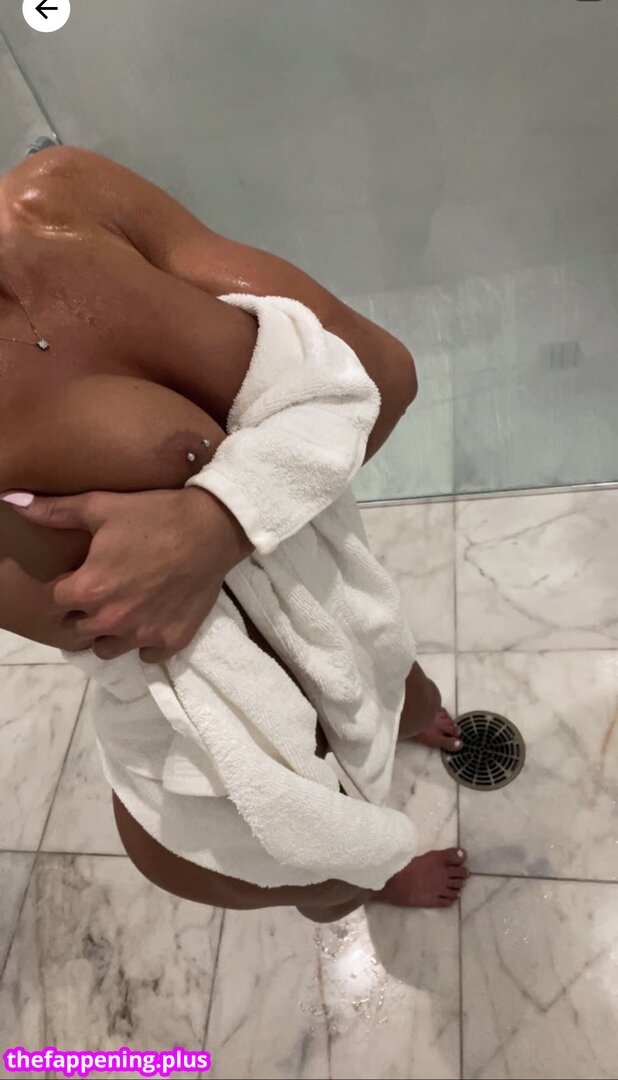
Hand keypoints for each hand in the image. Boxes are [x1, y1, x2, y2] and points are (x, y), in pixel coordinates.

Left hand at [1, 487, 252, 662]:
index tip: (78, 576)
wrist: (212, 528)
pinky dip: (145, 641)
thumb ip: (55, 511)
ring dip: (110, 632)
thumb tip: (11, 502)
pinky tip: (152, 617)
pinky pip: (146, 655)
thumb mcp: (101, 506)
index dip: (64, 588)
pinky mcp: (170, 641)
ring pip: (108, 649)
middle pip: (77, 629)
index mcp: (89, 589)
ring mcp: (142, 635)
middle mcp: (111, 620)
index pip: (54, 603)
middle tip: (103, 589)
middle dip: (84, 611)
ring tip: (124, 608)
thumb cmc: (154, 514)